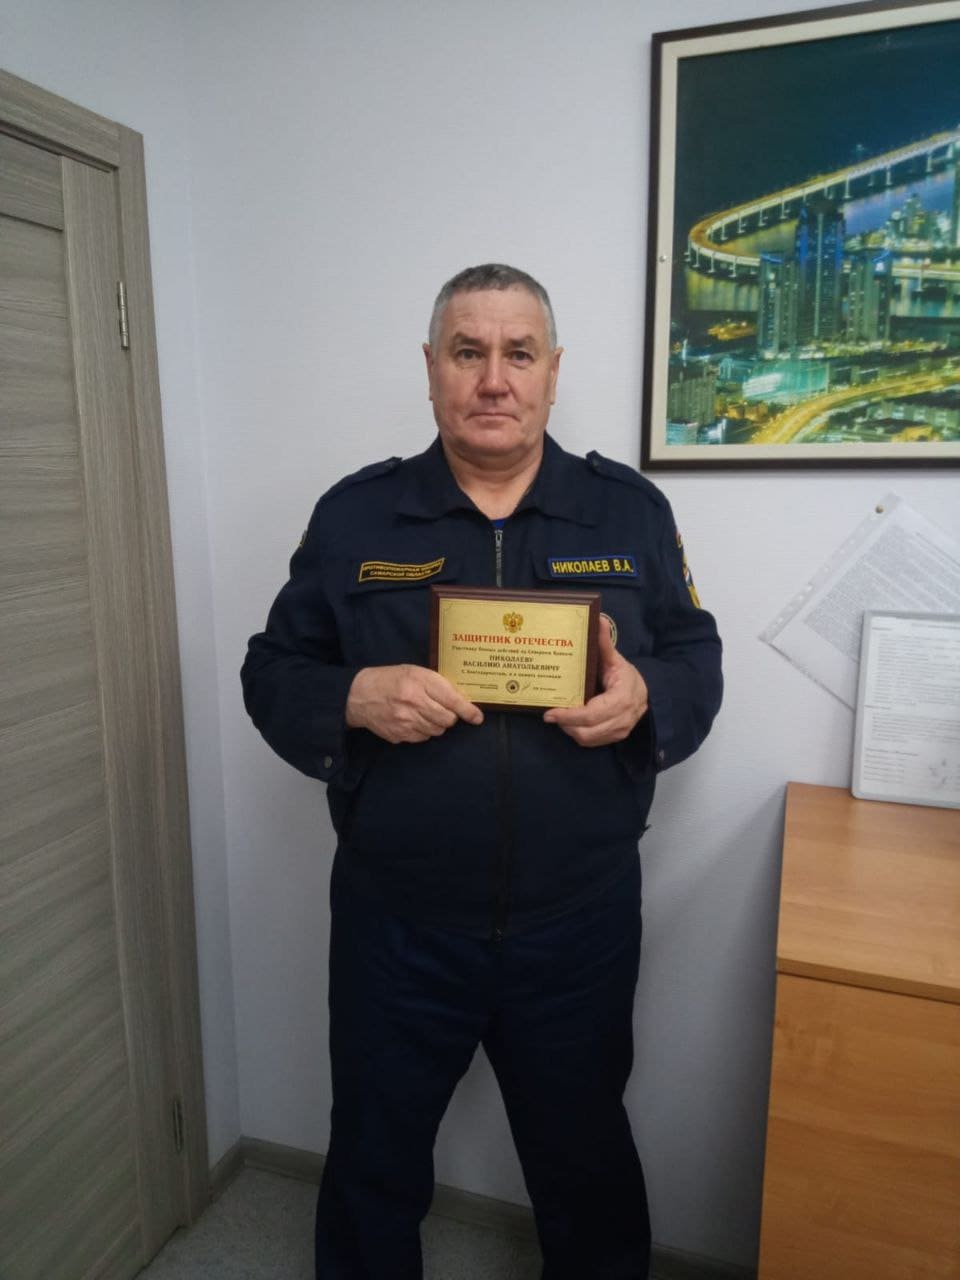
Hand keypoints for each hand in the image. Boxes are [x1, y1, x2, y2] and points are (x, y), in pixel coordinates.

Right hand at [346, 664, 483, 743]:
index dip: (468, 711)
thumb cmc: (391, 679)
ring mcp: (405, 722)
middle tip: (442, 709)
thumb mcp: (415, 672)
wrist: (359, 695)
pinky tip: (413, 720)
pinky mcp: (399, 735)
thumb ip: (438, 684)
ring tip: (424, 712)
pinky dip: (424, 730)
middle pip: (447, 720)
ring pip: (437, 730)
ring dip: (437, 724)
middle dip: (450, 716)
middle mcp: (413, 703)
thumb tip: (462, 701)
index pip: (452, 700)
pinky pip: (423, 737)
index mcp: (419, 682)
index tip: (477, 717)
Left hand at [543, 616, 647, 746]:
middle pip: (587, 730)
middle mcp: (622, 718)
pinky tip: (569, 722)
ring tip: (559, 716)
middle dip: (565, 724)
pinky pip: (591, 742)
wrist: (646, 693)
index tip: (550, 713)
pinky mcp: (615, 738)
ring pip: (587, 739)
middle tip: (549, 714)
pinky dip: (578, 733)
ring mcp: (619, 731)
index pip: (592, 714)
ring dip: (570, 729)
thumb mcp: (615, 659)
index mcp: (622, 699)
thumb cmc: (626, 676)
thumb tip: (598, 619)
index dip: (569, 715)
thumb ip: (605, 643)